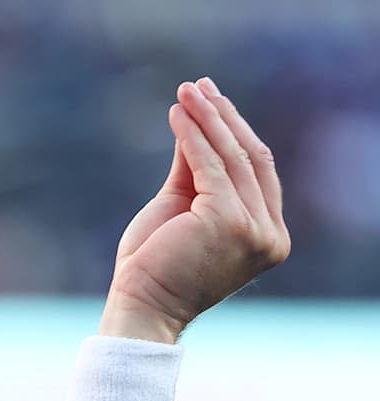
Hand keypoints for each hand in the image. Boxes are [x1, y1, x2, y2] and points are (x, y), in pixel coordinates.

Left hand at [100, 78, 290, 343]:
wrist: (138, 307)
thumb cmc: (154, 266)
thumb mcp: (181, 208)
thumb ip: (195, 169)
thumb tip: (196, 121)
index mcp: (268, 235)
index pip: (258, 172)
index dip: (236, 132)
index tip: (211, 101)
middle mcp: (269, 234)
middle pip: (252, 159)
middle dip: (224, 118)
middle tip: (199, 86)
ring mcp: (254, 230)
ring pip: (233, 158)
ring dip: (208, 120)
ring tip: (187, 91)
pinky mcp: (228, 222)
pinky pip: (210, 167)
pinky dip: (191, 138)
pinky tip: (177, 116)